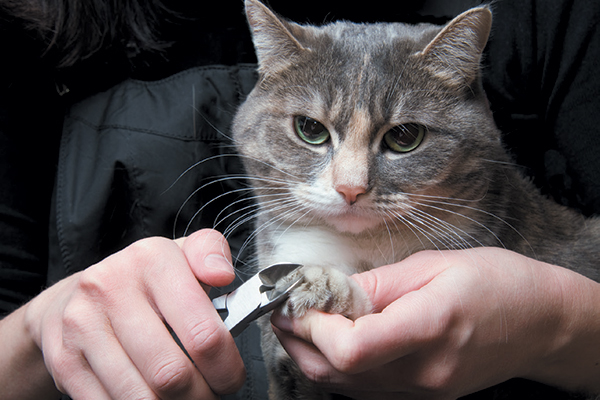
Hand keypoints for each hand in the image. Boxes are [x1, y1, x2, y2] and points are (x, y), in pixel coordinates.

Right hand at [21, 229, 244, 398]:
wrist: (73, 297)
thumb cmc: (141, 282)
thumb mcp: (181, 254)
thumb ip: (212, 254)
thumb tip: (222, 274)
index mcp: (151, 260)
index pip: (203, 333)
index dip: (226, 367)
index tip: (231, 377)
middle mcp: (111, 288)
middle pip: (172, 373)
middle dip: (200, 395)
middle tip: (209, 393)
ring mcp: (82, 326)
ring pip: (142, 397)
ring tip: (184, 397)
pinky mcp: (64, 360)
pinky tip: (151, 396)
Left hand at [272, 248, 599, 398]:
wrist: (541, 323)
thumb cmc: (496, 282)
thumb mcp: (433, 265)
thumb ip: (377, 283)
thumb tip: (331, 290)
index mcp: (429, 326)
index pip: (352, 348)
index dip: (313, 327)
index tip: (298, 299)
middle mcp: (423, 370)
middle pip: (336, 372)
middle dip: (298, 339)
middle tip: (286, 308)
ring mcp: (423, 390)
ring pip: (343, 385)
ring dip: (311, 353)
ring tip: (301, 320)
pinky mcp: (423, 396)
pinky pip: (363, 390)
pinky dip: (336, 367)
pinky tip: (331, 340)